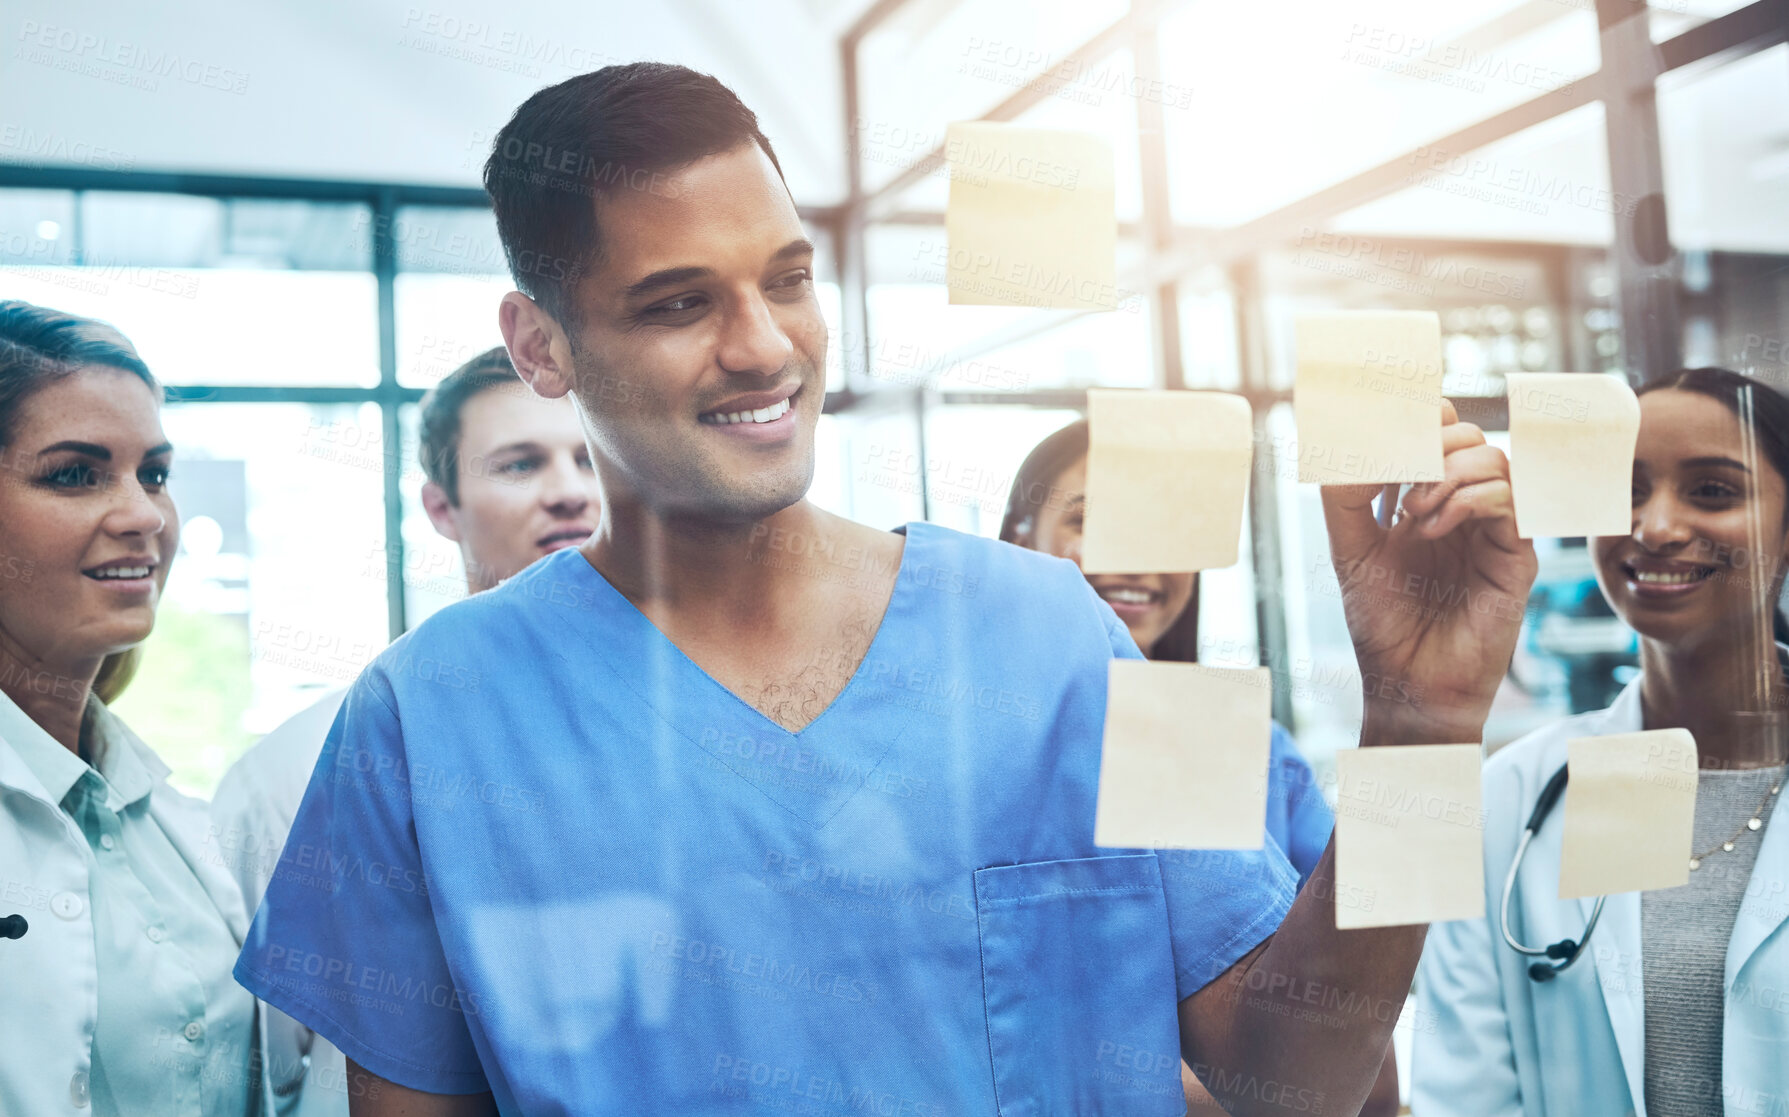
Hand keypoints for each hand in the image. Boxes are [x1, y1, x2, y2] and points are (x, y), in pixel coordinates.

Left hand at [1321, 401, 1536, 743]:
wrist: (1407, 681)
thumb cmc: (1380, 621)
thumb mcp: (1348, 550)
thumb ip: (1345, 496)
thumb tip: (1358, 445)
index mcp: (1423, 498)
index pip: (1435, 431)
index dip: (1414, 419)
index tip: (1383, 432)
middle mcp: (1462, 507)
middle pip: (1468, 435)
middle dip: (1430, 444)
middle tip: (1398, 483)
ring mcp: (1493, 528)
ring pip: (1494, 459)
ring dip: (1447, 473)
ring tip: (1413, 513)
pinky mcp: (1516, 555)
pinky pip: (1512, 499)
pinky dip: (1469, 500)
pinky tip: (1432, 529)